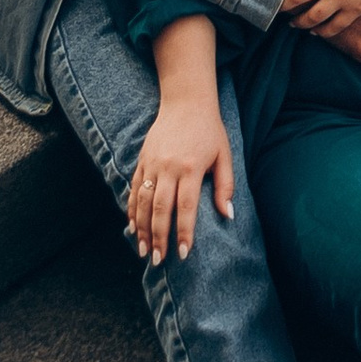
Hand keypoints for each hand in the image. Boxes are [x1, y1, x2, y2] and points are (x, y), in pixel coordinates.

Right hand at [128, 97, 235, 259]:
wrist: (186, 101)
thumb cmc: (210, 130)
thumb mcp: (224, 155)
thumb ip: (225, 186)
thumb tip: (228, 215)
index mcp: (190, 168)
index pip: (186, 208)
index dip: (184, 232)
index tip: (183, 254)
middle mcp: (168, 167)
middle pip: (160, 209)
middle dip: (158, 237)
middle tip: (158, 260)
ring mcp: (152, 164)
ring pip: (142, 202)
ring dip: (141, 228)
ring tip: (143, 250)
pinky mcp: (142, 160)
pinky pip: (134, 189)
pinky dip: (131, 210)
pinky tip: (132, 227)